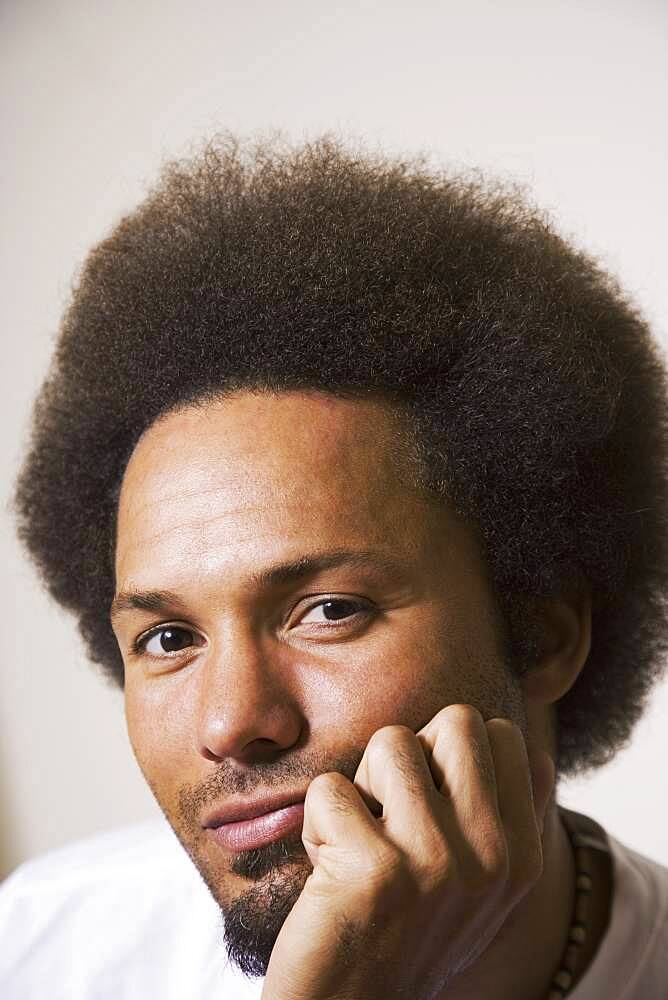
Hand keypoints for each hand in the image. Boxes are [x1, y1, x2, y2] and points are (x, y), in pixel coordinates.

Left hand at [260, 704, 554, 999]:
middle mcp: (493, 857)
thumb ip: (507, 820)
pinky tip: (329, 876)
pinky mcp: (374, 870)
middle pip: (455, 722)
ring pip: (390, 743)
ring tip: (358, 847)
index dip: (447, 757)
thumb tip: (537, 754)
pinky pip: (330, 788)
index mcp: (522, 856)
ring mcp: (436, 862)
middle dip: (411, 756)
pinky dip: (316, 825)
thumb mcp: (481, 889)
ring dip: (360, 789)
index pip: (498, 735)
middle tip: (390, 816)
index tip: (429, 812)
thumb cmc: (407, 937)